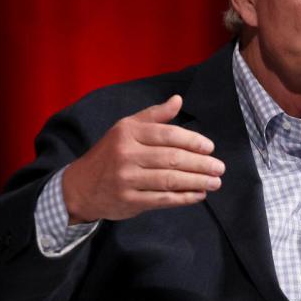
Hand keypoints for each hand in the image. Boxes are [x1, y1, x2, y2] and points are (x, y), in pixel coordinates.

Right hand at [62, 95, 224, 222]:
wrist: (80, 186)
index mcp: (129, 132)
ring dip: (197, 181)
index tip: (210, 148)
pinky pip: (162, 199)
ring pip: (169, 180)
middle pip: (172, 158)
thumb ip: (154, 116)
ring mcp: (127, 179)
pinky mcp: (129, 200)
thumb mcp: (126, 128)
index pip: (168, 135)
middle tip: (220, 167)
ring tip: (215, 182)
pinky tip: (198, 195)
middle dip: (200, 164)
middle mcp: (127, 154)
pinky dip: (184, 198)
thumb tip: (178, 100)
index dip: (192, 141)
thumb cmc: (109, 154)